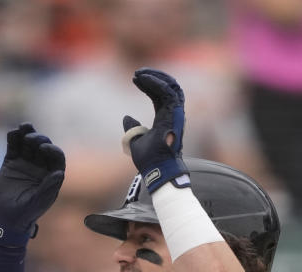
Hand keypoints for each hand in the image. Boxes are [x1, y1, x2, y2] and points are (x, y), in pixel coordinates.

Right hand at [0, 123, 65, 245]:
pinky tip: (13, 132)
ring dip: (27, 134)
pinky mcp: (11, 163)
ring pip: (28, 145)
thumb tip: (59, 173)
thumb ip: (48, 188)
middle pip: (43, 147)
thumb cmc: (24, 214)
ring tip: (24, 126)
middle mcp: (40, 168)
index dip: (53, 150)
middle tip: (31, 139)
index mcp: (51, 177)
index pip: (57, 158)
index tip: (44, 148)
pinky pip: (14, 148)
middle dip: (39, 139)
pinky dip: (13, 139)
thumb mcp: (37, 202)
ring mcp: (25, 164)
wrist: (4, 218)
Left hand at [123, 68, 188, 192]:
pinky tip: (144, 79)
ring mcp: (175, 114)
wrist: (155, 169)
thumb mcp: (136, 139)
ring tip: (139, 73)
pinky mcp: (175, 114)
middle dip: (153, 76)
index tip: (134, 79)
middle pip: (166, 87)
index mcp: (164, 118)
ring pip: (170, 86)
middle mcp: (172, 114)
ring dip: (155, 76)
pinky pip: (168, 93)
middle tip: (137, 73)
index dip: (148, 85)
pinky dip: (157, 83)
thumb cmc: (149, 159)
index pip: (159, 95)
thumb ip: (132, 127)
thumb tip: (126, 117)